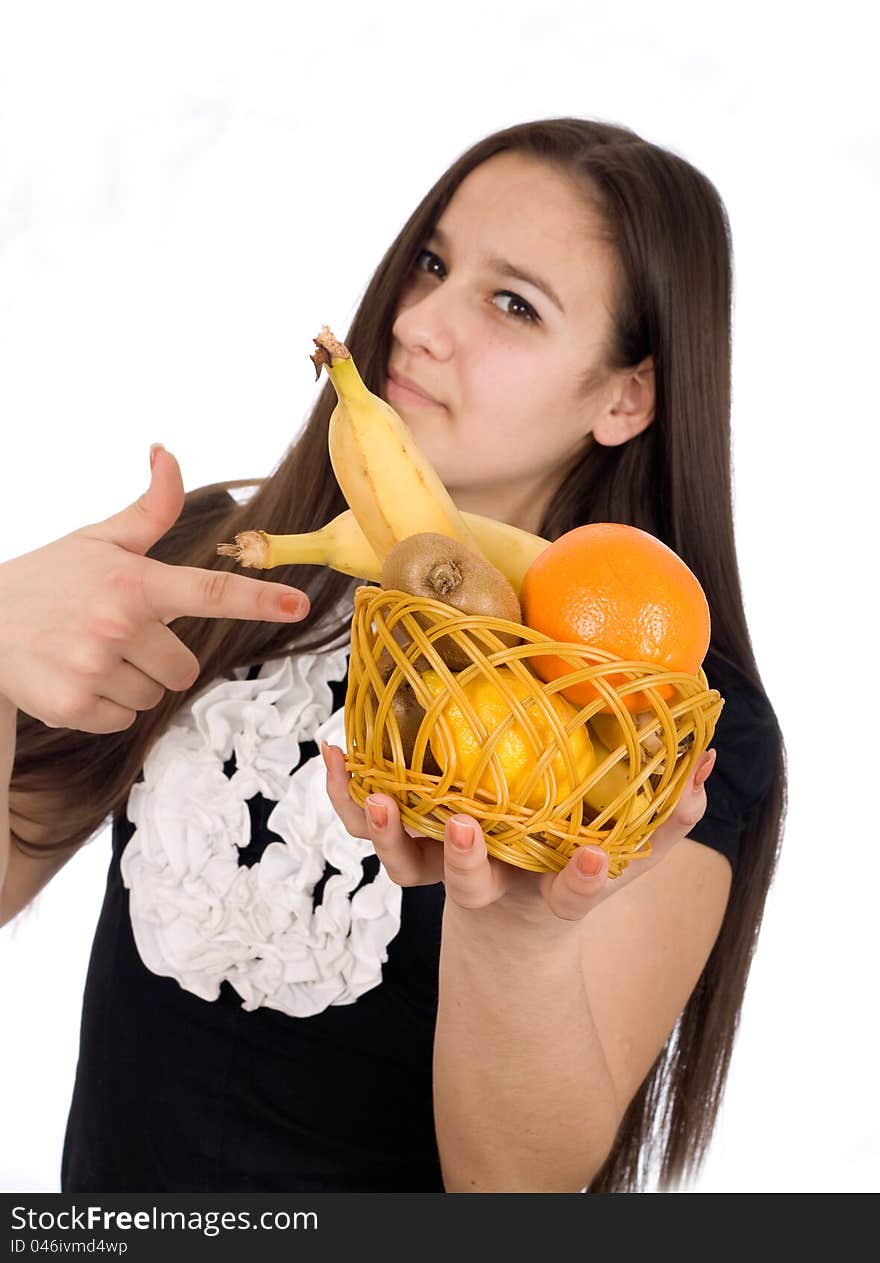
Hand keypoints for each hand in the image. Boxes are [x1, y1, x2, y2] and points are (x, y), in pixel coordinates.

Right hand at [0, 445, 310, 733]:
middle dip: (160, 657)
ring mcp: (93, 667)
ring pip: (154, 695)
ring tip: (89, 654)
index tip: (298, 605)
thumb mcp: (99, 540)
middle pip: (186, 668)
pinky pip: (123, 719)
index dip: (259, 601)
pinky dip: (105, 706)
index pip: (210, 590)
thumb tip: (168, 453)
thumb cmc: (50, 579)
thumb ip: (150, 510)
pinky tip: (75, 677)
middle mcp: (117, 623)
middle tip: (117, 636)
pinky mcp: (72, 705)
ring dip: (131, 681)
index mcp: (134, 581)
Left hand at [323, 742, 716, 924]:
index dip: (581, 882)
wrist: (509, 915)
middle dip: (466, 862)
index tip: (595, 860)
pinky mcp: (404, 843)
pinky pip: (366, 825)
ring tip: (378, 789)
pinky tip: (336, 749)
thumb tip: (704, 760)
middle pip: (468, 888)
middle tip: (466, 825)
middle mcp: (486, 885)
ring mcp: (438, 869)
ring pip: (405, 864)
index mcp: (543, 891)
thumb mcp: (625, 849)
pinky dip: (345, 793)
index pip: (570, 896)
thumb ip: (666, 815)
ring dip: (389, 828)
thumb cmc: (570, 865)